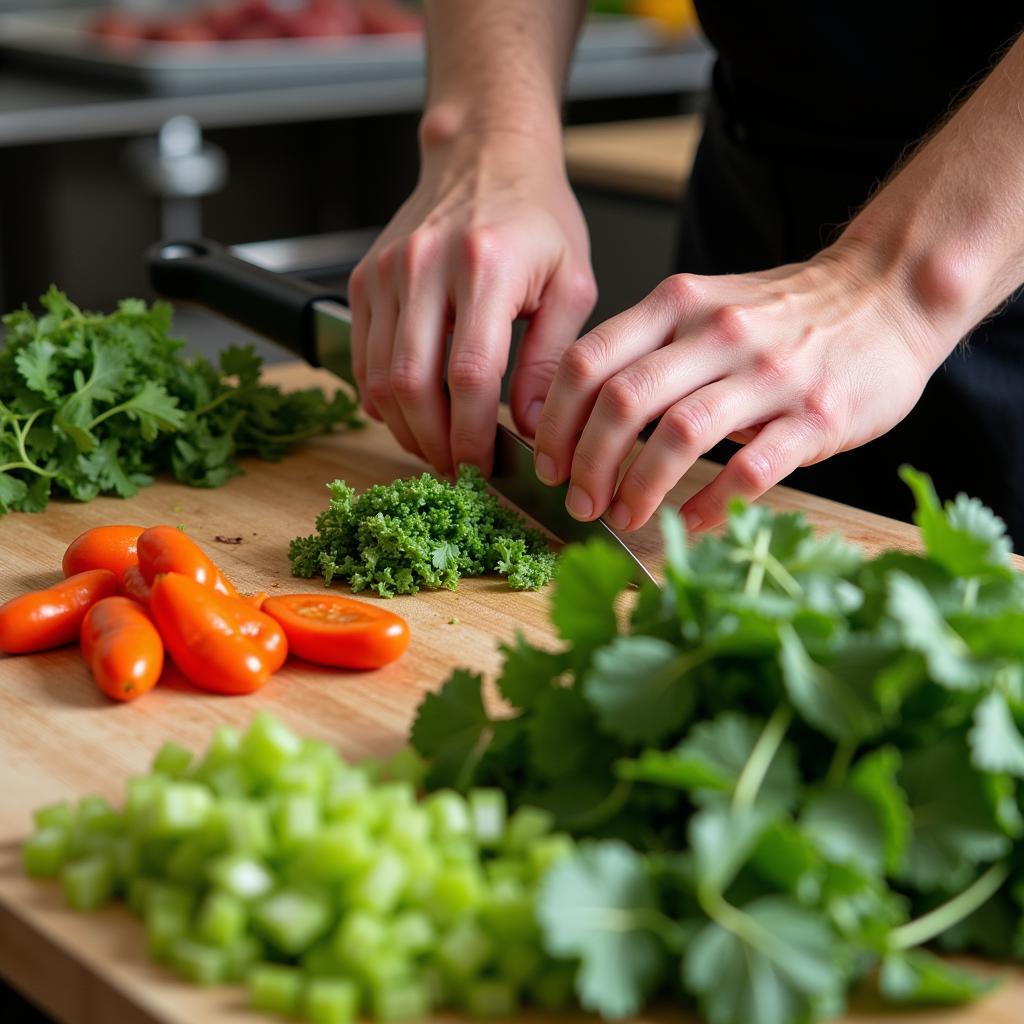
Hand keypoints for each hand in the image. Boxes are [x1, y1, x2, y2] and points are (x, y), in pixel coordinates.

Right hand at [349, 128, 595, 475]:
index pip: (470, 375)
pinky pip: (362, 358)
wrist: (485, 155)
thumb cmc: (535, 218)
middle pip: (412, 384)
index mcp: (486, 265)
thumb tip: (533, 427)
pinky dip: (382, 399)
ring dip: (406, 429)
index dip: (473, 434)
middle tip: (457, 471)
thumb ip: (554, 358)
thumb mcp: (571, 282)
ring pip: (379, 378)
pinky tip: (412, 416)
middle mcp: (425, 266)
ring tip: (437, 449)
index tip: (484, 466)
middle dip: (433, 443)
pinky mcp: (364, 279)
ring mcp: (386, 272)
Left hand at [531, 246, 946, 531]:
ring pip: (681, 434)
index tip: (547, 462)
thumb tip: (579, 416)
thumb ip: (648, 347)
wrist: (888, 293)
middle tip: (578, 502)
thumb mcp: (705, 305)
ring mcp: (770, 373)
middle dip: (588, 462)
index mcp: (678, 304)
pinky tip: (688, 524)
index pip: (588, 360)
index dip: (556, 420)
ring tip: (622, 517)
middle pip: (623, 400)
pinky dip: (710, 504)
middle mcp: (717, 332)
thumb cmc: (783, 313)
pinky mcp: (817, 416)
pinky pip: (751, 469)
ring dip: (640, 487)